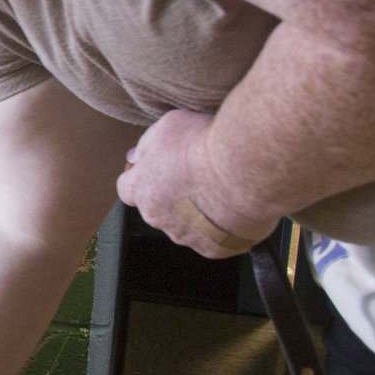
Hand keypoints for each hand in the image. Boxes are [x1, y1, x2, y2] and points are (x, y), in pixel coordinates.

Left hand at [115, 109, 272, 256]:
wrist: (246, 170)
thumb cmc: (206, 146)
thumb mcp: (167, 126)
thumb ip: (147, 144)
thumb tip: (136, 155)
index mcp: (140, 189)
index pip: (128, 188)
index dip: (145, 177)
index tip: (161, 168)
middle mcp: (157, 217)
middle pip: (158, 208)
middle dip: (173, 195)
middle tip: (198, 176)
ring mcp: (186, 236)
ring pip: (187, 225)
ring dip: (198, 212)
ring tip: (222, 190)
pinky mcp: (214, 248)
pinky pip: (215, 239)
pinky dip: (223, 227)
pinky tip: (235, 207)